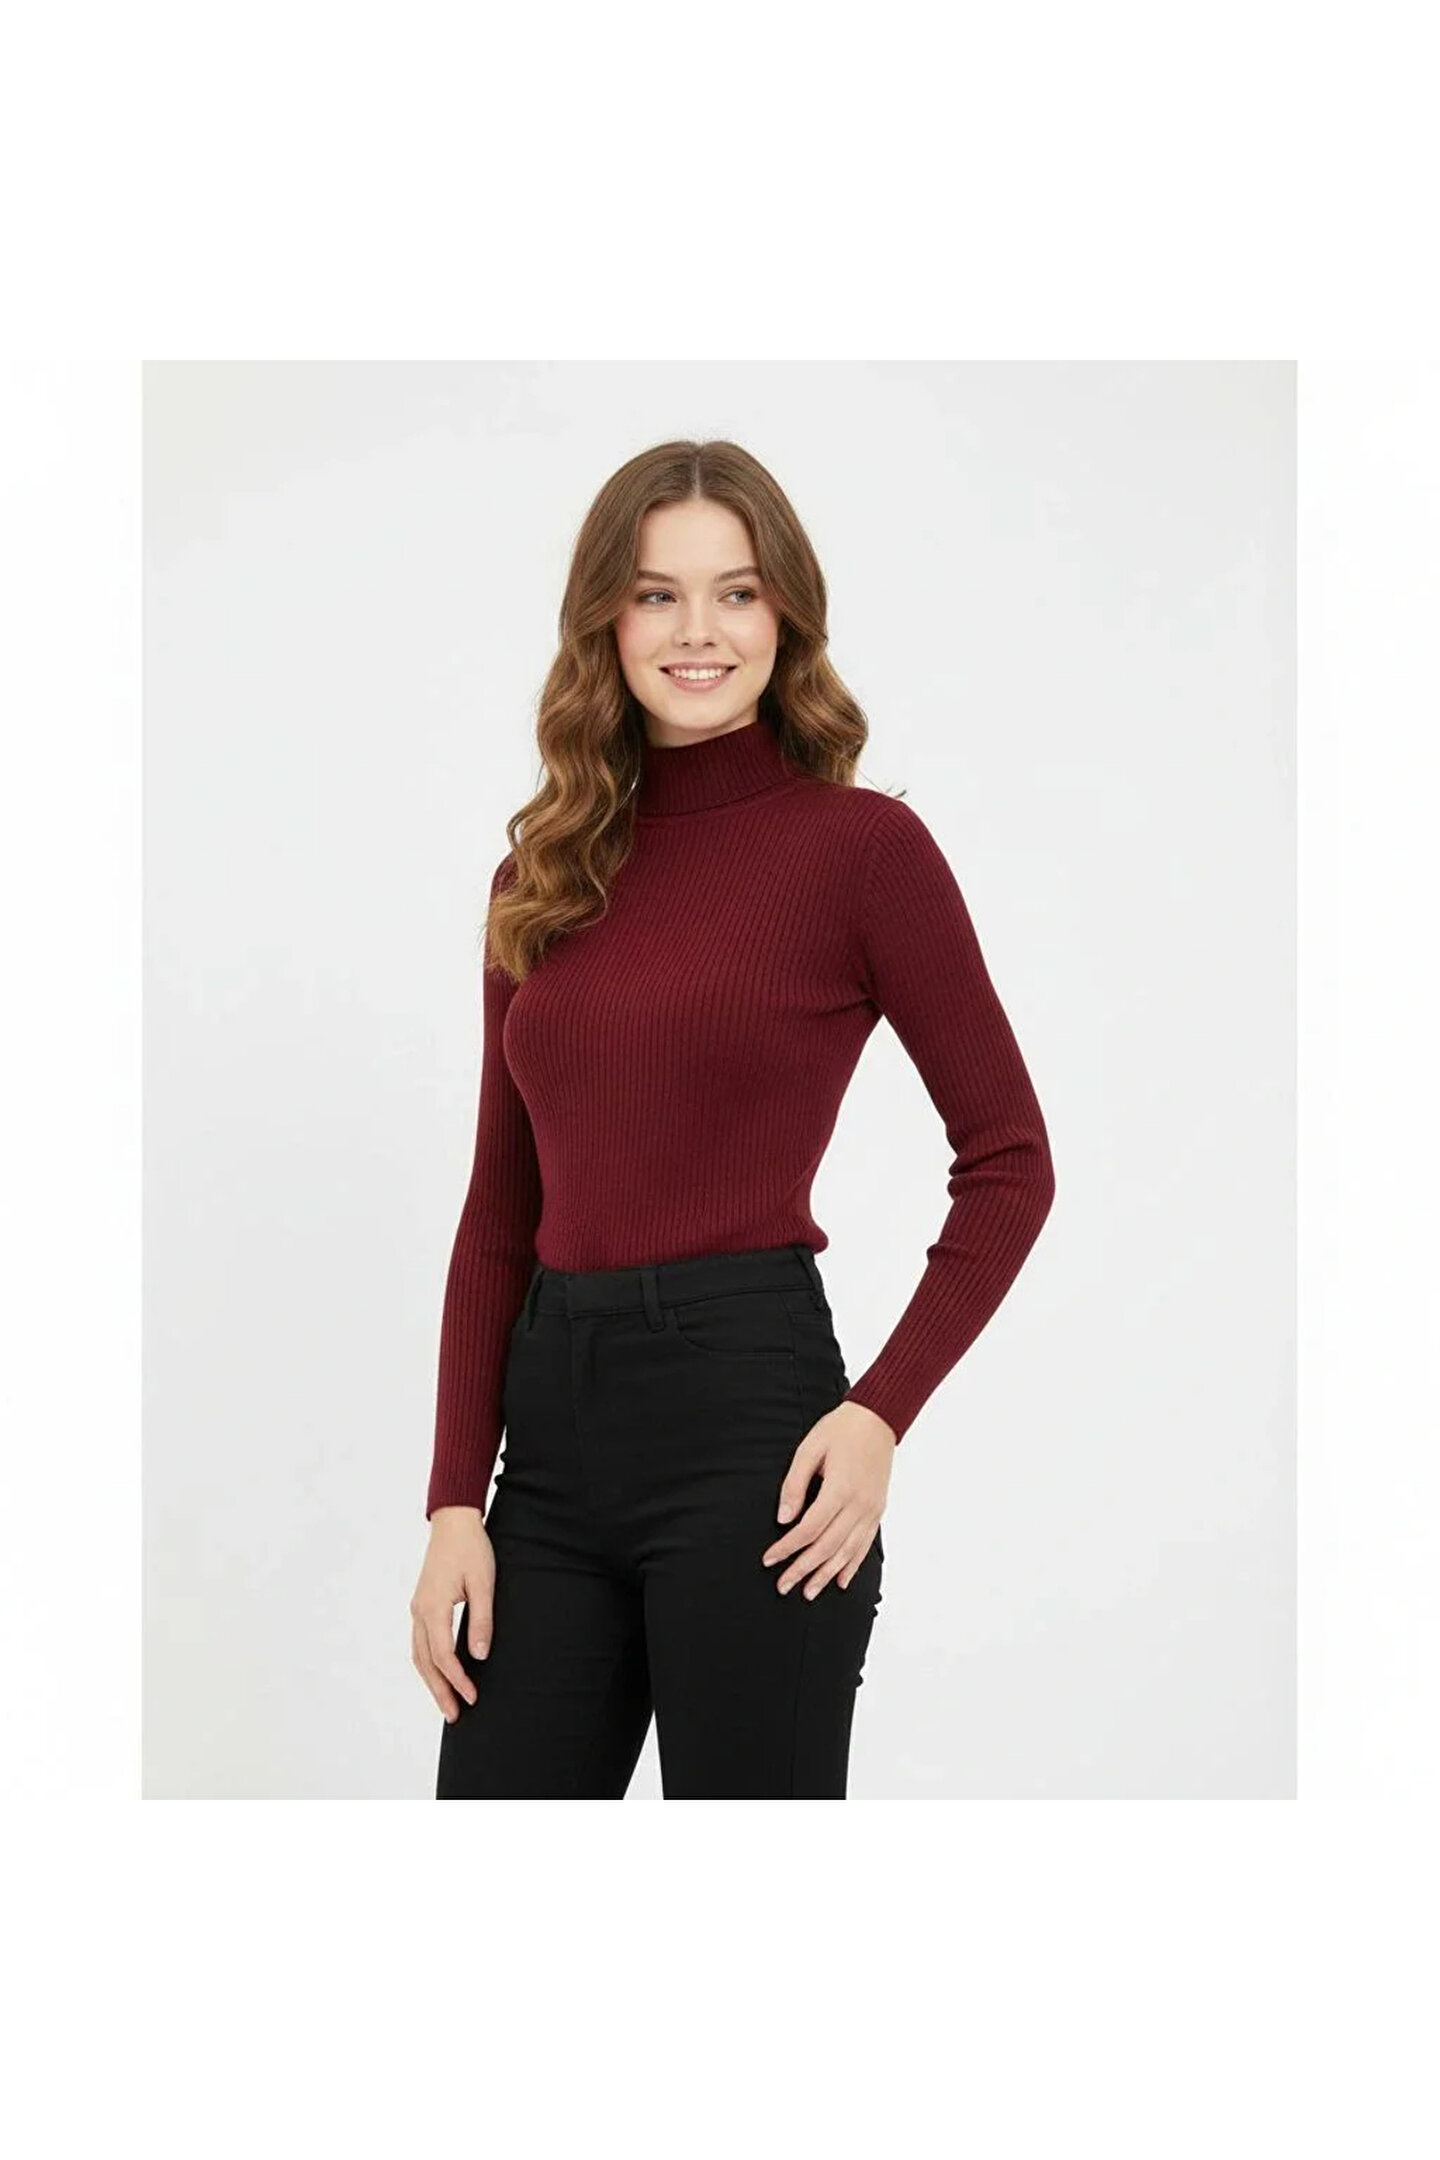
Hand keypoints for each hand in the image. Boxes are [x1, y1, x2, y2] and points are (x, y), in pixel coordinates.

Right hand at [411, 1506, 494, 1721]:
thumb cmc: (471, 1549)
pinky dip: (428, 1663)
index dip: (458, 1680)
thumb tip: (479, 1656)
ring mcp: (417, 1608)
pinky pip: (420, 1642)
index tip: (473, 1697)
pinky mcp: (421, 1604)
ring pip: (419, 1655)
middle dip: (440, 1691)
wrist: (453, 1521)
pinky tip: (439, 1673)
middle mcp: (420, 1612)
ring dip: (432, 1681)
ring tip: (447, 1703)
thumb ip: (481, 1621)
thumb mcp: (483, 1584)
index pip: (444, 1656)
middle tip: (455, 1716)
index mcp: (433, 1608)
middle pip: (426, 1662)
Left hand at [761, 1399, 895, 1598]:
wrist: (878, 1418)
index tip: (769, 1559)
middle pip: (827, 1547)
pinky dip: (852, 1565)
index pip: (809, 1529)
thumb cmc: (840, 1429)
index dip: (787, 1547)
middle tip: (783, 1586)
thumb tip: (783, 1519)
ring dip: (826, 1575)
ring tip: (808, 1592)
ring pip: (847, 1552)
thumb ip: (794, 1485)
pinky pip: (865, 1545)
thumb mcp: (809, 1449)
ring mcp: (871, 1510)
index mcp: (840, 1488)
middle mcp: (859, 1505)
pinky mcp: (877, 1510)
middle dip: (803, 1569)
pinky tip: (841, 1581)